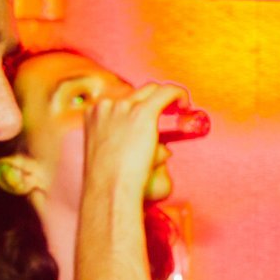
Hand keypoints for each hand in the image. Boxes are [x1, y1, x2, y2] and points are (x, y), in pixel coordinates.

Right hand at [82, 83, 188, 202]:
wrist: (109, 189)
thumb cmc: (109, 184)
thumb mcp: (111, 160)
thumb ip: (130, 149)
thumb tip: (165, 150)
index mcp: (92, 114)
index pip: (119, 100)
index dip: (138, 106)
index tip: (151, 117)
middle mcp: (106, 106)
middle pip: (137, 92)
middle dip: (154, 101)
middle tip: (171, 112)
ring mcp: (123, 107)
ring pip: (152, 90)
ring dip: (166, 98)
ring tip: (181, 108)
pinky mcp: (143, 113)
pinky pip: (166, 93)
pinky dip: (178, 94)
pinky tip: (186, 103)